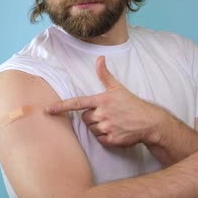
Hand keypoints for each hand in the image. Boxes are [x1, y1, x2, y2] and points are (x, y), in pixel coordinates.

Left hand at [46, 56, 168, 146]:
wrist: (149, 121)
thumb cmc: (132, 104)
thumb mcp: (118, 88)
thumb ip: (105, 74)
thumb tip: (99, 58)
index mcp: (101, 100)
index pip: (76, 103)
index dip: (61, 106)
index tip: (48, 110)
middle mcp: (102, 114)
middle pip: (85, 119)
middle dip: (92, 118)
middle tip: (106, 115)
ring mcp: (107, 127)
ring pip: (92, 130)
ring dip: (98, 128)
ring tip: (112, 123)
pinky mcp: (111, 140)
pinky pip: (100, 140)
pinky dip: (105, 137)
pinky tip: (115, 131)